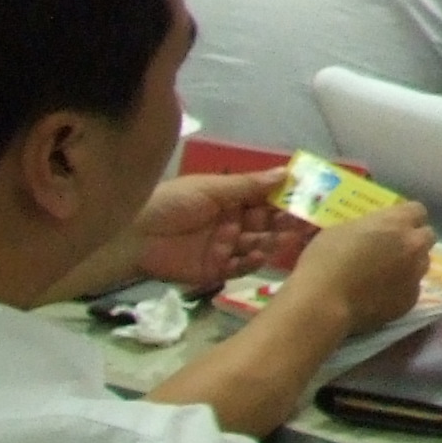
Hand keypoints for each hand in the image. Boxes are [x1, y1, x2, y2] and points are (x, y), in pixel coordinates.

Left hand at [130, 171, 292, 289]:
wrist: (132, 237)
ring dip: (272, 242)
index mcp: (231, 200)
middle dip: (284, 222)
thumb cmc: (171, 203)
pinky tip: (258, 257)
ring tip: (285, 239)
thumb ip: (249, 185)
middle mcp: (232, 222)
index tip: (309, 198)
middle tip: (304, 222)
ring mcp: (225, 247)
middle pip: (266, 223)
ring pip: (258, 245)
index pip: (266, 198)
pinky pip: (240, 267)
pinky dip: (251, 263)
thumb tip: (287, 172)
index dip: (286, 199)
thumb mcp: (211, 189)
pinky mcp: (215, 269)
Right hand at [274, 204, 435, 336]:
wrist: (324, 302)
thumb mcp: (342, 230)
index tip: (392, 226)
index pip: (417, 211)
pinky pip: (412, 289)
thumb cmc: (325, 260)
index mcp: (397, 222)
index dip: (405, 218)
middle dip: (413, 240)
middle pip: (426, 236)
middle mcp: (414, 245)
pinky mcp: (411, 300)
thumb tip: (373, 234)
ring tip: (385, 276)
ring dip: (410, 265)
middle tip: (392, 250)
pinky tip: (380, 297)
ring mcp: (415, 274)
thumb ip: (368, 227)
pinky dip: (401, 290)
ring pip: (422, 264)